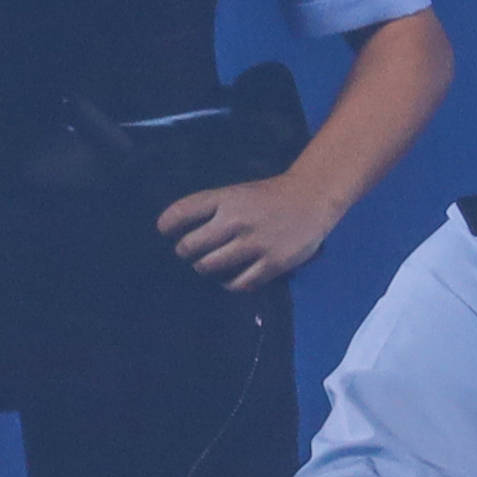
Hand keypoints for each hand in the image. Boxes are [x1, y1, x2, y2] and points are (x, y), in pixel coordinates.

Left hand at [156, 172, 339, 290]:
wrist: (311, 198)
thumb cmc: (267, 197)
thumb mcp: (237, 193)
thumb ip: (211, 210)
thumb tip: (178, 233)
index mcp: (225, 198)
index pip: (182, 212)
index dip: (167, 225)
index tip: (165, 231)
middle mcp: (236, 220)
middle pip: (189, 246)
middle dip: (185, 252)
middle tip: (190, 252)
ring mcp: (254, 243)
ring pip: (209, 267)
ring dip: (204, 268)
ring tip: (208, 265)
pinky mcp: (272, 263)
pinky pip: (238, 284)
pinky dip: (229, 284)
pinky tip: (229, 278)